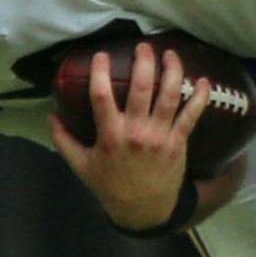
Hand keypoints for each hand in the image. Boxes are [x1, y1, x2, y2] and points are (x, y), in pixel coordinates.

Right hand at [49, 43, 209, 227]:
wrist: (143, 210)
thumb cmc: (110, 185)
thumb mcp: (81, 165)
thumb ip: (64, 139)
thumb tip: (51, 114)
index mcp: (110, 135)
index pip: (102, 97)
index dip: (101, 72)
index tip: (102, 55)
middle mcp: (136, 132)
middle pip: (141, 88)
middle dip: (144, 62)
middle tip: (144, 46)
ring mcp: (160, 136)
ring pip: (169, 96)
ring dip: (172, 71)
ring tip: (170, 53)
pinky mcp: (178, 142)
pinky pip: (192, 116)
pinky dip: (200, 97)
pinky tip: (204, 80)